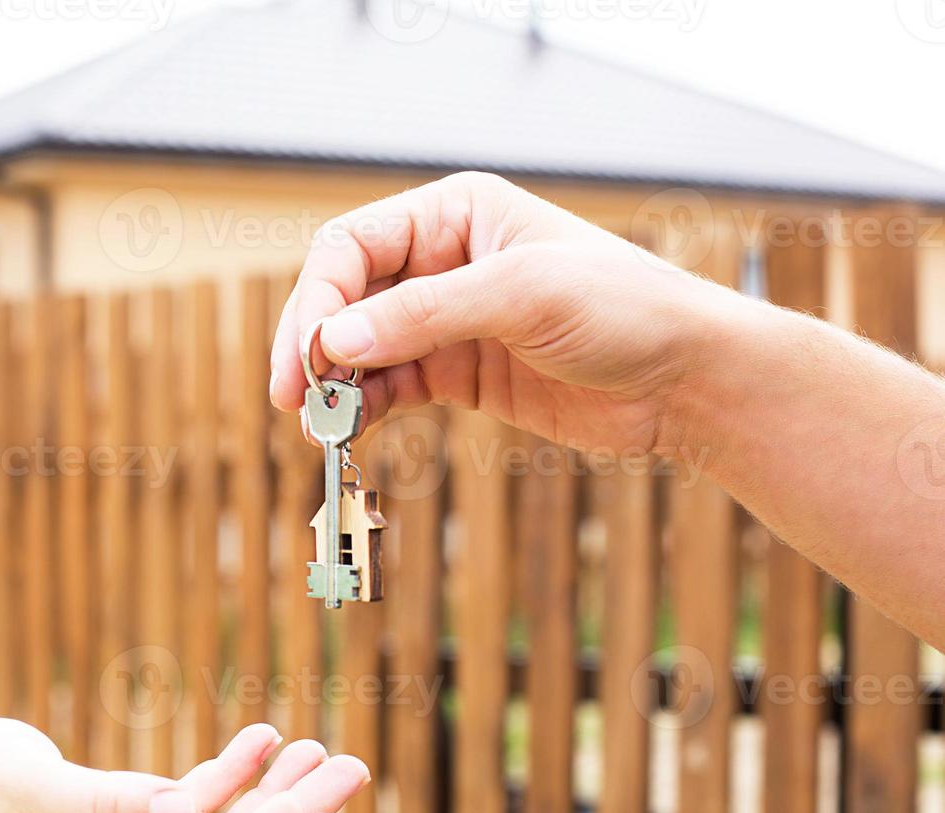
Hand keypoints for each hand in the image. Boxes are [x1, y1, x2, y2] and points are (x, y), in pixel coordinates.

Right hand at [268, 171, 752, 455]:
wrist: (686, 380)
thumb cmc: (624, 309)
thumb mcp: (521, 295)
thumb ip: (422, 316)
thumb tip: (331, 343)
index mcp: (454, 214)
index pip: (352, 247)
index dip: (318, 299)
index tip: (307, 357)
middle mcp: (441, 261)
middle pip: (345, 299)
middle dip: (314, 346)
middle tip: (293, 399)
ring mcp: (447, 321)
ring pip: (361, 349)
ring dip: (334, 386)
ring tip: (317, 428)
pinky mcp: (458, 373)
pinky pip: (390, 387)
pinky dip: (365, 409)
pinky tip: (350, 432)